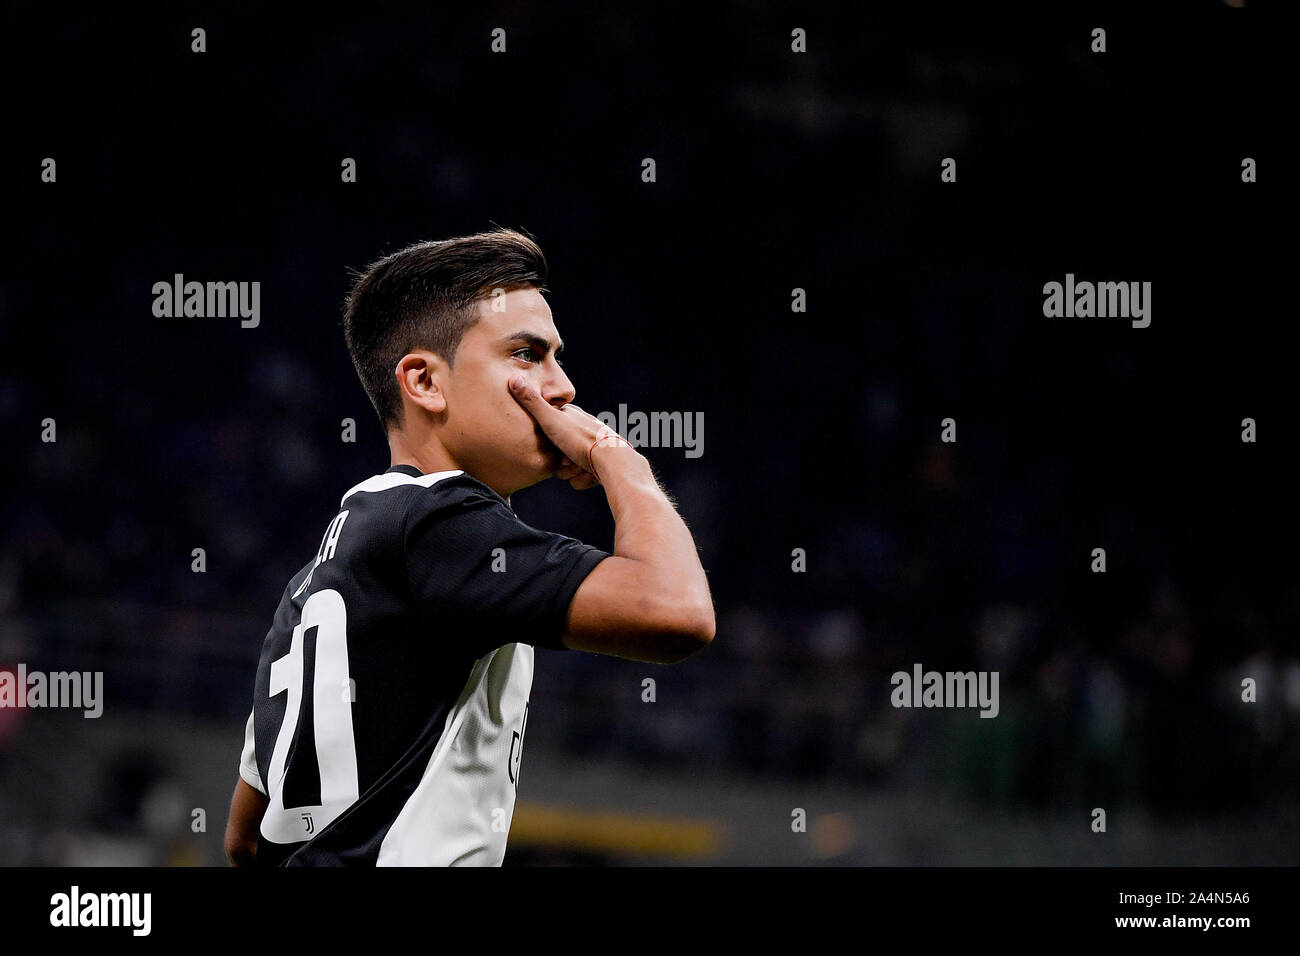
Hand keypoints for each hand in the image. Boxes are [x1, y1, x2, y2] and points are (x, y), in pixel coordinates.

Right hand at [509, 375, 623, 489]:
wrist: (612, 461)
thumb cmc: (580, 439)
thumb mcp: (551, 419)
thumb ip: (531, 402)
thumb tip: (513, 378)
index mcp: (571, 416)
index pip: (548, 427)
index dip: (546, 438)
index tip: (551, 441)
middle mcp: (582, 430)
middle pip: (557, 451)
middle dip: (559, 460)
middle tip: (566, 457)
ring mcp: (592, 448)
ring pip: (568, 467)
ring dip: (571, 471)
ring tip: (579, 465)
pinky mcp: (600, 466)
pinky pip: (581, 478)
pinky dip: (583, 479)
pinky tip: (589, 474)